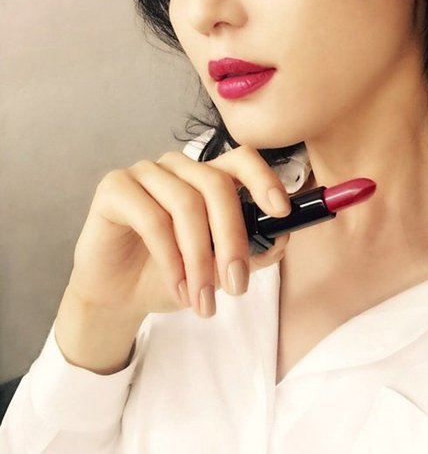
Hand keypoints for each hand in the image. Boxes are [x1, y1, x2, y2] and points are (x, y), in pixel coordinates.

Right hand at [67, 145, 291, 320]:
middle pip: (216, 185)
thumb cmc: (169, 275)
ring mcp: (144, 172)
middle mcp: (177, 167)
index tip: (282, 211)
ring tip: (203, 300)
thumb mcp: (219, 269)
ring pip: (186, 204)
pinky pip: (152, 218)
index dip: (263, 179)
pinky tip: (177, 287)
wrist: (118, 296)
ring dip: (199, 259)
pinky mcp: (115, 188)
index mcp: (205, 177)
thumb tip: (281, 237)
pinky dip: (170, 259)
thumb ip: (253, 251)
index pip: (241, 159)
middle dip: (232, 239)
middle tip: (237, 285)